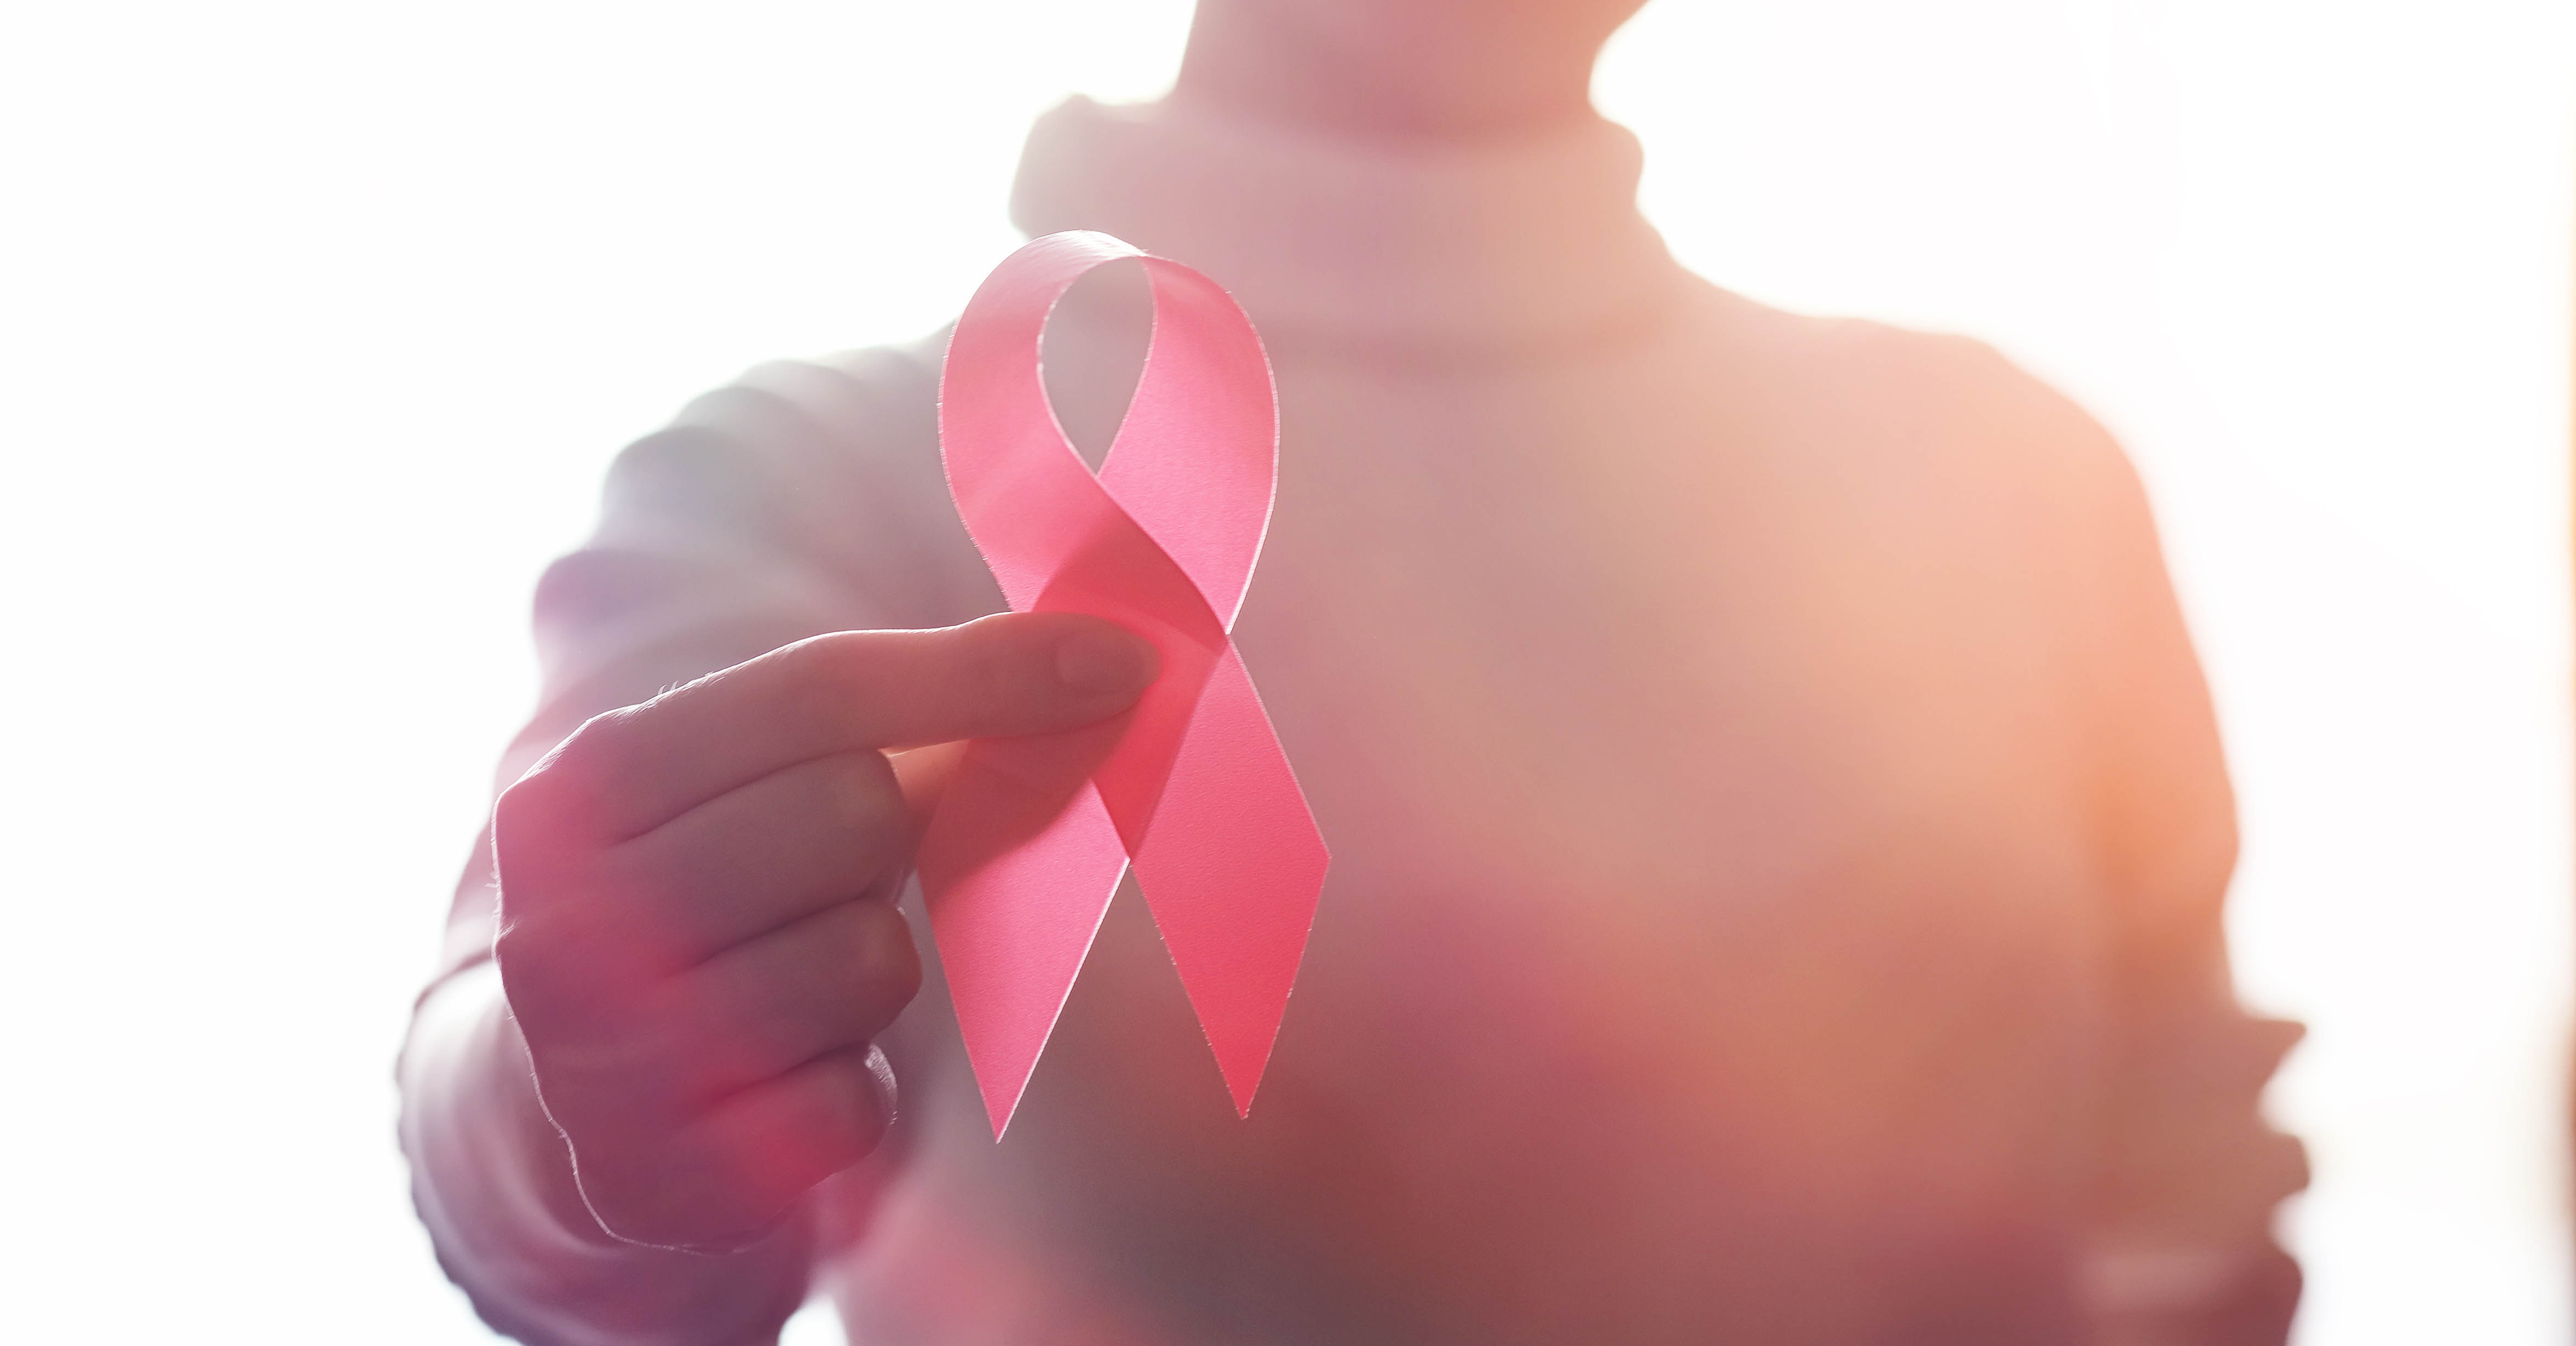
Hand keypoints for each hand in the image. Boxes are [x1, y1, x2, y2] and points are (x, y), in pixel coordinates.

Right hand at [489, 612, 1156, 1249]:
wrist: (588, 1095)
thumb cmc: (728, 898)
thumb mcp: (767, 788)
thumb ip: (914, 711)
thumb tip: (1111, 662)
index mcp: (593, 781)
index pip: (820, 687)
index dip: (984, 671)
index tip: (1124, 665)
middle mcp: (570, 909)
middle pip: (852, 812)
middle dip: (885, 845)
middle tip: (835, 881)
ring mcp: (602, 1054)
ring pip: (867, 959)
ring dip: (871, 974)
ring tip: (802, 983)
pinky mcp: (660, 1174)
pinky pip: (854, 1101)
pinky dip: (852, 1092)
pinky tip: (792, 1079)